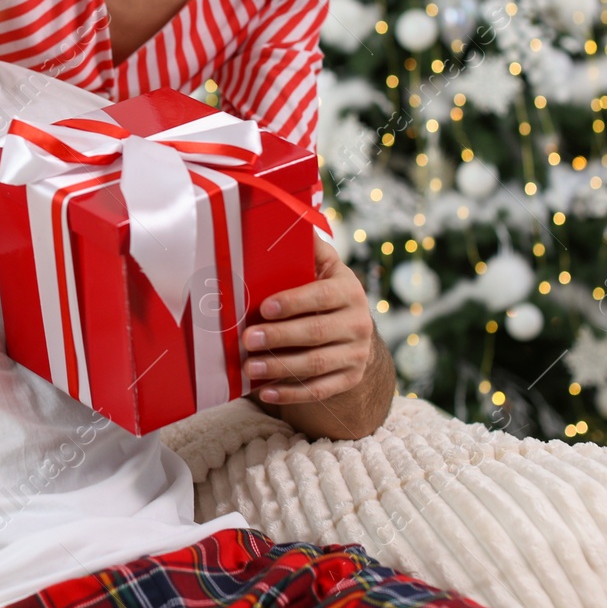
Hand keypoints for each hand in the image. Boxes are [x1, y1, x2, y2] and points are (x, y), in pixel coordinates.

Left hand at [240, 234, 376, 404]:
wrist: (356, 332)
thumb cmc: (324, 292)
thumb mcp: (324, 268)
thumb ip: (308, 249)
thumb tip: (282, 213)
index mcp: (349, 290)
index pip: (321, 296)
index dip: (294, 302)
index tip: (265, 307)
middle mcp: (359, 323)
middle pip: (316, 333)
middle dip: (279, 337)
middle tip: (247, 339)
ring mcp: (357, 354)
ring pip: (316, 365)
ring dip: (280, 367)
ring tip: (249, 366)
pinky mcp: (350, 378)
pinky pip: (320, 390)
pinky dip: (291, 394)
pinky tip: (265, 392)